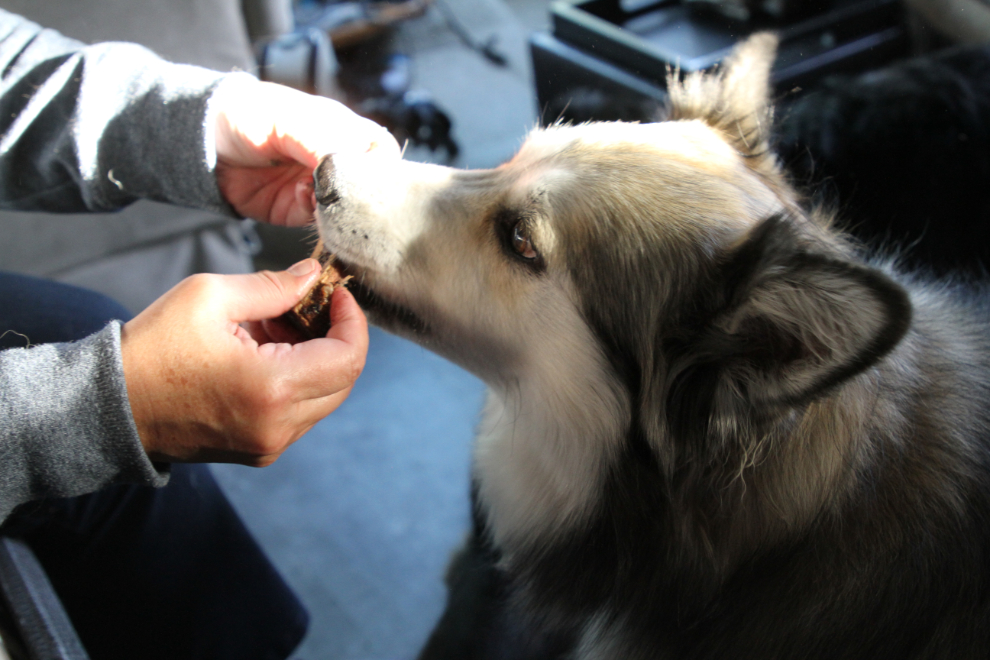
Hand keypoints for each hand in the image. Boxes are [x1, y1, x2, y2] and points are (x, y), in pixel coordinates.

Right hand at [120, 259, 367, 465]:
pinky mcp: (260, 450)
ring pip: (325, 397)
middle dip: (336, 337)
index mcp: (271, 388)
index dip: (353, 320)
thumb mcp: (210, 297)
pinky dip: (297, 380)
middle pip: (344, 380)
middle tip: (308, 305)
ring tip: (276, 327)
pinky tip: (266, 353)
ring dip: (316, 359)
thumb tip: (313, 276)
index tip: (336, 294)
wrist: (109, 406)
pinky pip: (300, 413)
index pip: (349, 358)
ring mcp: (270, 444)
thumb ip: (274, 286)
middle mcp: (278, 425)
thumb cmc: (153, 350)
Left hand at [212, 77, 399, 225]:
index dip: (385, 168)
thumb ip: (328, 144)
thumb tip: (355, 173)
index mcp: (344, 131)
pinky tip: (306, 203)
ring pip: (347, 210)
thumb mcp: (294, 120)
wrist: (203, 138)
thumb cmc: (249, 113)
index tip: (375, 178)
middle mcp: (336, 162)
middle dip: (363, 198)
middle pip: (368, 189)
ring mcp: (318, 189)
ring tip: (323, 198)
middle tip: (350, 196)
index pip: (382, 154)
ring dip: (340, 210)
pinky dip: (319, 221)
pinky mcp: (298, 211)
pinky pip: (321, 225)